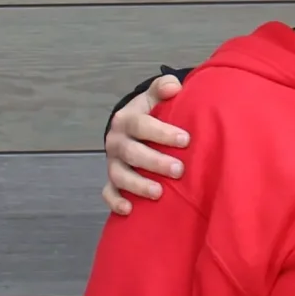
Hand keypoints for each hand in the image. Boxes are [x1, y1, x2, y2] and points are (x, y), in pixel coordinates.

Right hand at [102, 75, 189, 214]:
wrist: (130, 130)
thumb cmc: (149, 114)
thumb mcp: (153, 97)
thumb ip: (162, 88)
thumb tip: (174, 85)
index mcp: (126, 120)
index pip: (141, 125)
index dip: (162, 133)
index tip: (186, 140)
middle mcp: (116, 142)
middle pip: (132, 153)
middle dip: (155, 162)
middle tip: (179, 170)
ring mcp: (113, 163)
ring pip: (120, 176)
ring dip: (138, 185)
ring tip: (159, 193)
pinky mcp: (111, 181)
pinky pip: (108, 193)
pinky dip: (116, 202)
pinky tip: (129, 209)